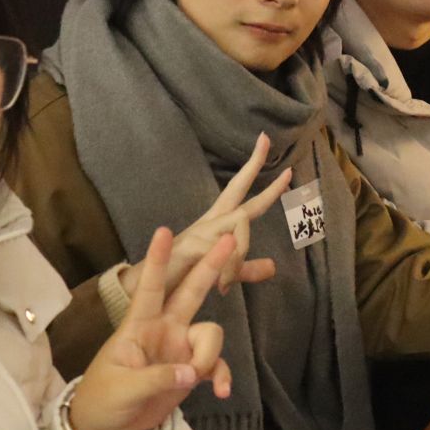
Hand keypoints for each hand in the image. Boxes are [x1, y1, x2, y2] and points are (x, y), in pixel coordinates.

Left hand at [71, 228, 235, 429]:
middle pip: (191, 291)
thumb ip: (156, 379)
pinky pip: (217, 364)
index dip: (158, 260)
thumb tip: (189, 372)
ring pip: (211, 333)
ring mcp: (180, 347)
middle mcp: (163, 329)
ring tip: (193, 380)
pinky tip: (221, 393)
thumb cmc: (103, 400)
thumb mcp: (122, 389)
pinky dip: (222, 377)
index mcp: (138, 326)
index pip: (150, 287)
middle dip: (209, 266)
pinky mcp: (192, 369)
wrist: (109, 429)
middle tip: (231, 239)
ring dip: (209, 356)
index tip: (164, 231)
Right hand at [118, 132, 291, 299]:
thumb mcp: (220, 271)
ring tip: (226, 285)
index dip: (261, 180)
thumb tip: (273, 266)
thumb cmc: (181, 275)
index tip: (284, 166)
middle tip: (267, 139)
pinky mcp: (190, 246)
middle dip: (254, 164)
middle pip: (236, 188)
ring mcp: (199, 230)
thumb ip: (246, 268)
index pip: (243, 195)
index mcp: (217, 224)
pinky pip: (222, 249)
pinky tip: (221, 286)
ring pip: (239, 222)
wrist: (144, 290)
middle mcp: (210, 221)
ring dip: (240, 255)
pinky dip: (229, 272)